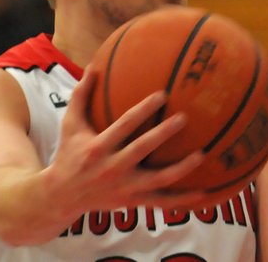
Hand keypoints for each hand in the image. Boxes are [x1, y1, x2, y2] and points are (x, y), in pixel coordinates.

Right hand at [39, 68, 205, 216]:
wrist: (63, 195)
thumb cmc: (70, 153)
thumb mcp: (69, 125)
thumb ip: (81, 95)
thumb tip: (93, 65)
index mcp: (98, 147)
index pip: (124, 125)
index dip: (143, 110)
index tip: (163, 94)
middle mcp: (112, 168)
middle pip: (142, 150)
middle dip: (163, 134)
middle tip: (185, 118)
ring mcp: (125, 187)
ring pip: (157, 179)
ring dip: (181, 168)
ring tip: (202, 154)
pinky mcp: (133, 201)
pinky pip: (162, 201)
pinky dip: (182, 200)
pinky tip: (204, 193)